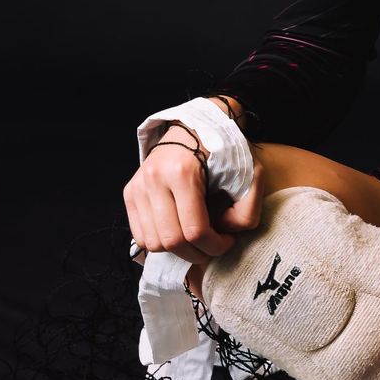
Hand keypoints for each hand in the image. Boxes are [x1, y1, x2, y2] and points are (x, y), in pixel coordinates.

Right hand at [121, 109, 264, 287]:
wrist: (195, 126)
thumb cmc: (223, 150)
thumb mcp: (249, 172)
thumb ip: (247, 209)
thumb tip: (226, 233)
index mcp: (182, 172)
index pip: (194, 230)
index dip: (215, 246)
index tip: (228, 241)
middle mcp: (154, 179)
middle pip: (171, 241)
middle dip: (197, 253)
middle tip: (213, 246)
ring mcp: (138, 186)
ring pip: (153, 243)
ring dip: (178, 250)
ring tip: (197, 238)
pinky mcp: (130, 192)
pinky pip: (140, 235)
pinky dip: (160, 242)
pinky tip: (178, 231)